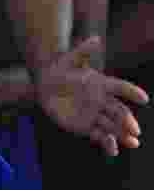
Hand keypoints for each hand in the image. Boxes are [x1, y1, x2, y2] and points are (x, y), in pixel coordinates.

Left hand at [37, 36, 149, 155]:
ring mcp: (96, 115)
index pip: (121, 88)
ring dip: (123, 135)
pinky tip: (113, 150)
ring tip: (133, 142)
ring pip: (113, 126)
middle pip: (120, 113)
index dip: (132, 93)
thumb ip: (83, 51)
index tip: (143, 99)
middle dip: (128, 121)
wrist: (46, 86)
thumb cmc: (60, 70)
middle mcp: (103, 101)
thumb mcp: (70, 60)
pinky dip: (107, 144)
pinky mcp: (86, 127)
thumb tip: (96, 39)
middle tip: (135, 130)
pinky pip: (99, 136)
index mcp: (103, 85)